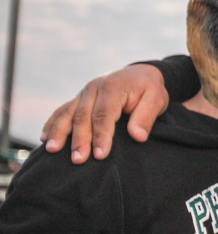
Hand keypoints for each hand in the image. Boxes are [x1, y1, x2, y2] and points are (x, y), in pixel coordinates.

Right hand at [40, 64, 168, 163]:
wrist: (140, 74)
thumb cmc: (149, 89)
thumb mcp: (156, 99)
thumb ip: (146, 116)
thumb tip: (138, 136)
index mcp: (112, 88)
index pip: (104, 115)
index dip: (101, 136)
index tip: (100, 155)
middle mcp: (94, 88)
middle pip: (83, 116)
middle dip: (79, 139)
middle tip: (78, 160)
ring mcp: (83, 93)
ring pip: (68, 114)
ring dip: (59, 133)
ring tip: (53, 150)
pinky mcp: (79, 98)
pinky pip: (62, 110)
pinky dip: (52, 124)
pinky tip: (44, 138)